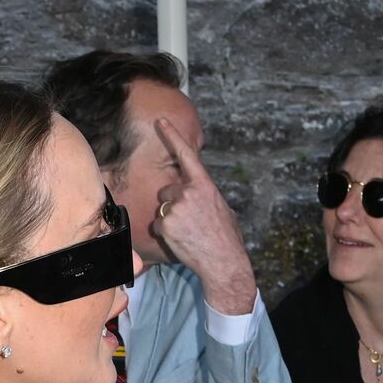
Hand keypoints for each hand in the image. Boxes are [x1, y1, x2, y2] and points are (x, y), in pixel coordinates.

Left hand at [152, 118, 255, 313]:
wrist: (223, 261)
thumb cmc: (225, 237)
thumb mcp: (221, 208)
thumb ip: (204, 195)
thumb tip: (195, 193)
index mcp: (204, 185)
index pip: (186, 155)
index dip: (172, 136)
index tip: (161, 121)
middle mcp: (188, 192)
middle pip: (167, 189)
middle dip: (172, 202)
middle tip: (189, 220)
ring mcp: (176, 207)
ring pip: (162, 208)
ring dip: (169, 219)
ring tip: (187, 232)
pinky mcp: (166, 223)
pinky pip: (157, 225)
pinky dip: (165, 234)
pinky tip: (181, 240)